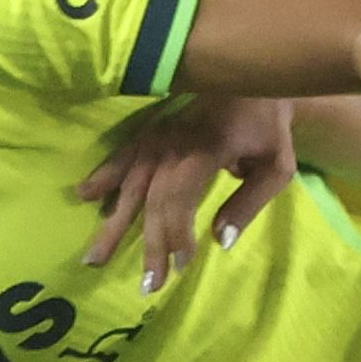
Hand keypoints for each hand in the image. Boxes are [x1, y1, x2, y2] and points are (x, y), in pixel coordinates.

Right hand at [77, 99, 295, 295]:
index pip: (179, 195)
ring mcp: (159, 134)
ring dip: (113, 222)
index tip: (181, 265)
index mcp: (206, 148)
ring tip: (95, 256)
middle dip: (149, 244)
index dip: (176, 232)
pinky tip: (84, 194)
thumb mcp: (276, 167)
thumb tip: (219, 241)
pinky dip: (104, 175)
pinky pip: (123, 154)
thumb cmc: (269, 128)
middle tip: (147, 285)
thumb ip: (249, 204)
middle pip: (152, 198)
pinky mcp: (152, 129)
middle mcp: (174, 141)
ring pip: (131, 182)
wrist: (256, 76)